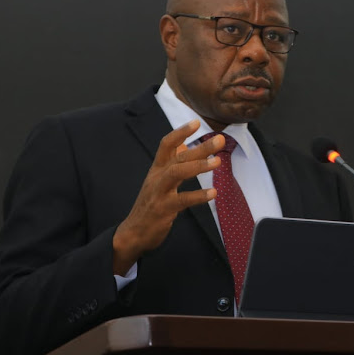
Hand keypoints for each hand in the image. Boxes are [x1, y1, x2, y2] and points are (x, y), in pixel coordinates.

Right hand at [112, 119, 222, 274]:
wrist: (134, 232)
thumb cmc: (150, 205)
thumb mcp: (159, 181)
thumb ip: (172, 163)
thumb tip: (184, 144)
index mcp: (157, 169)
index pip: (166, 144)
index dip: (180, 132)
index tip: (196, 122)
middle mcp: (156, 177)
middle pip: (178, 157)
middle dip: (200, 147)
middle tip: (220, 139)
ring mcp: (158, 192)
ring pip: (177, 173)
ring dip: (198, 166)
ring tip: (217, 162)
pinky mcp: (162, 209)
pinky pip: (182, 200)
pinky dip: (198, 196)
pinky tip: (213, 193)